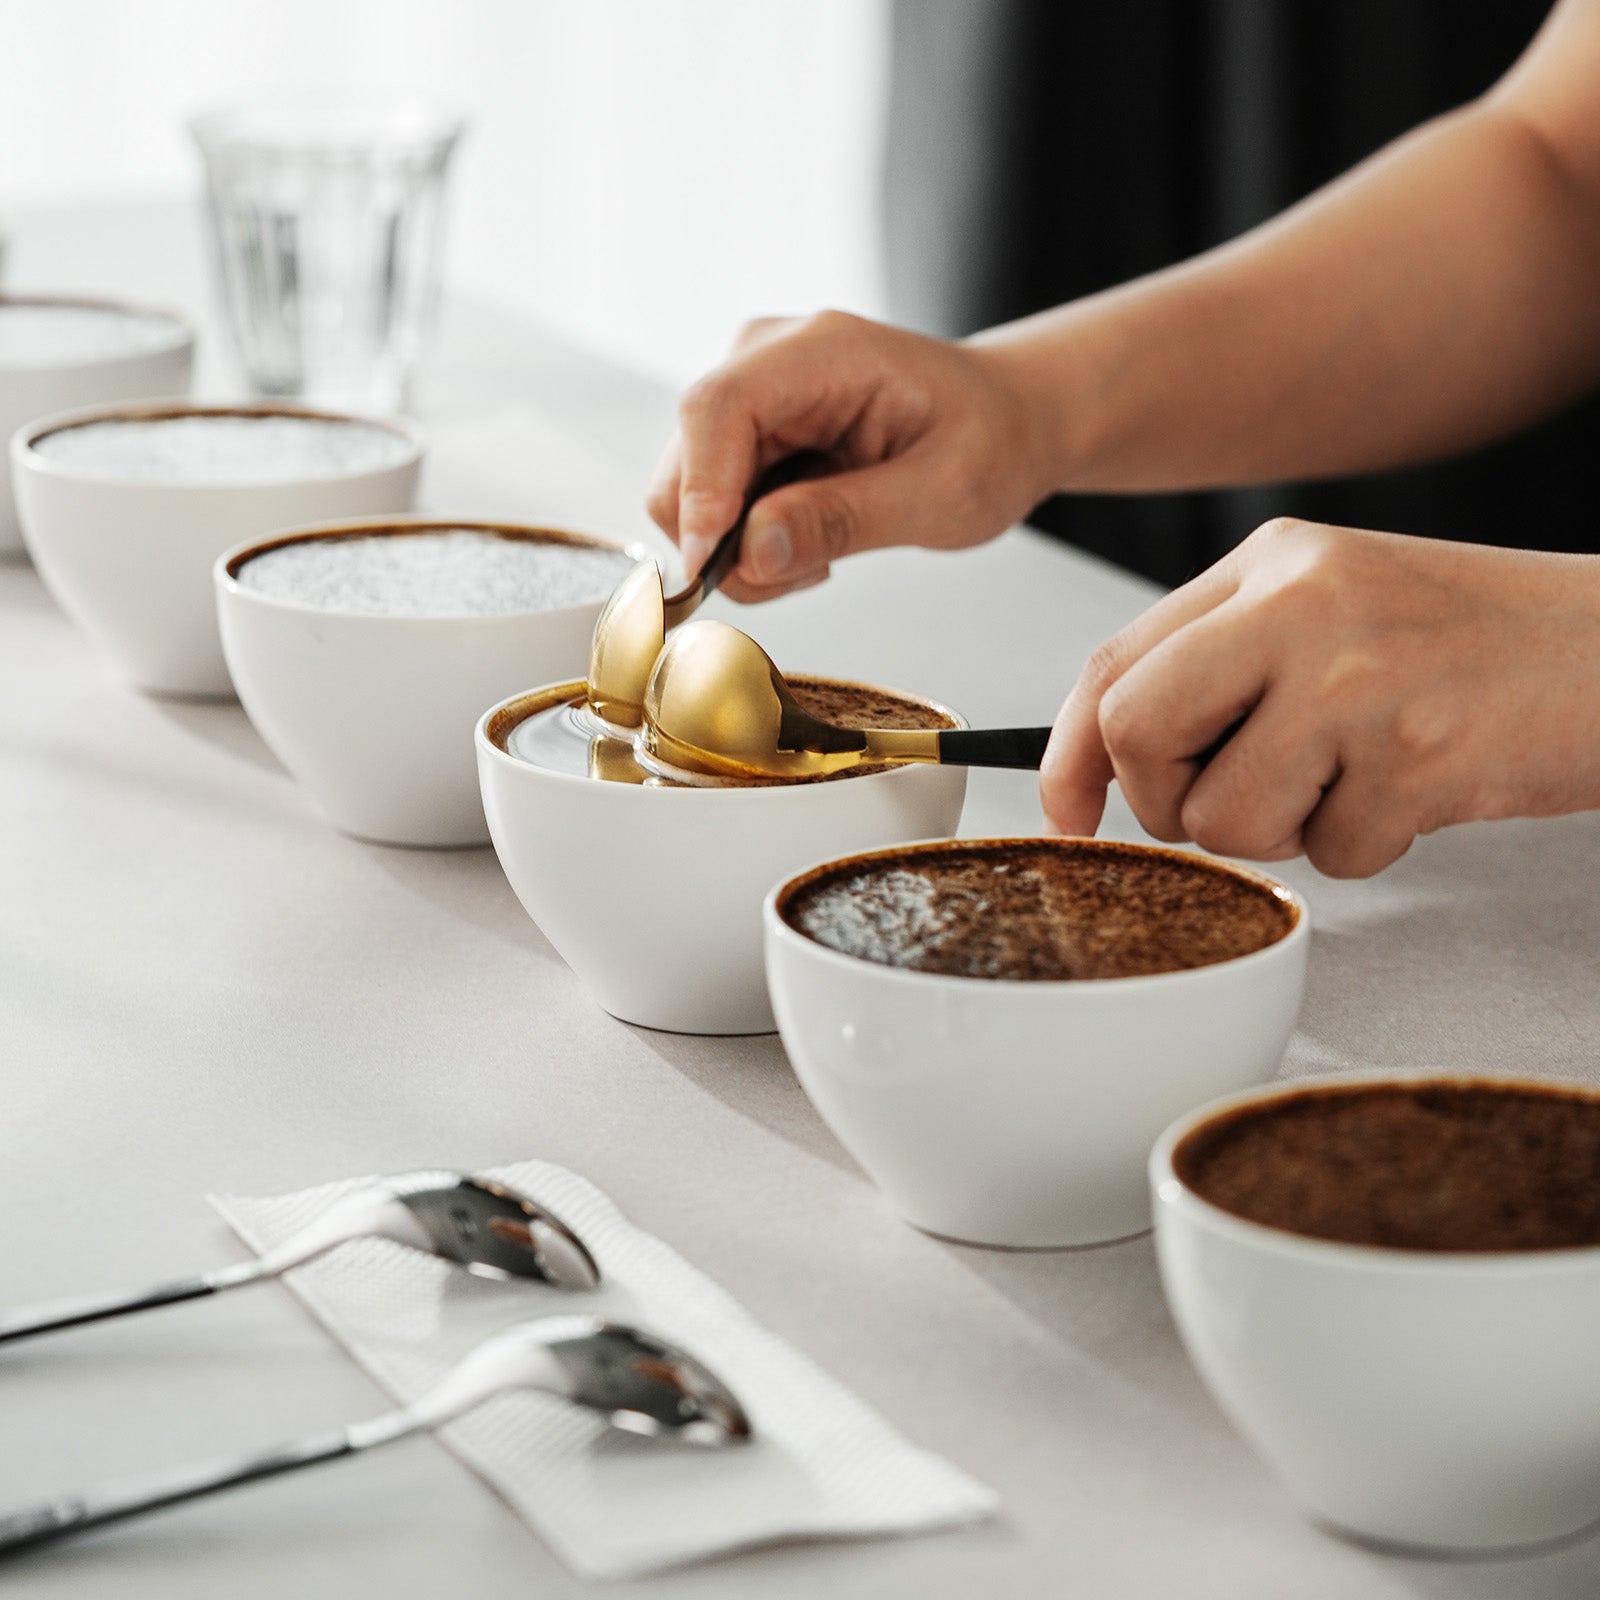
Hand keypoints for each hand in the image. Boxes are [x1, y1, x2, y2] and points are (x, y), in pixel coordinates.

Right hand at [647, 311, 1050, 601]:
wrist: (1004, 420)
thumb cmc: (988, 440)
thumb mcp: (939, 493)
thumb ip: (842, 520)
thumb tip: (751, 554)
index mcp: (822, 352)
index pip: (718, 408)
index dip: (701, 492)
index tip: (712, 567)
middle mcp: (767, 360)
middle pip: (686, 460)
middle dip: (722, 541)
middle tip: (806, 572)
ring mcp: (752, 396)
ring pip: (688, 493)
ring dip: (739, 550)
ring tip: (820, 554)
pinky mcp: (748, 434)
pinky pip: (712, 505)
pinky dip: (748, 544)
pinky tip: (808, 539)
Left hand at [1042, 519, 1599, 876]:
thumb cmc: (1475, 643)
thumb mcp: (1332, 610)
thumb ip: (1221, 666)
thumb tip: (1106, 762)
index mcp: (1268, 564)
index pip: (1112, 664)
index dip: (1066, 755)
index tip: (1067, 812)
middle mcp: (1300, 604)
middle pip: (1134, 734)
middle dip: (1164, 802)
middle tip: (1232, 801)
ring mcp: (1357, 675)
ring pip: (1220, 816)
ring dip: (1281, 831)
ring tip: (1357, 780)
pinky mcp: (1416, 752)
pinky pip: (1330, 854)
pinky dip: (1369, 846)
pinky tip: (1422, 789)